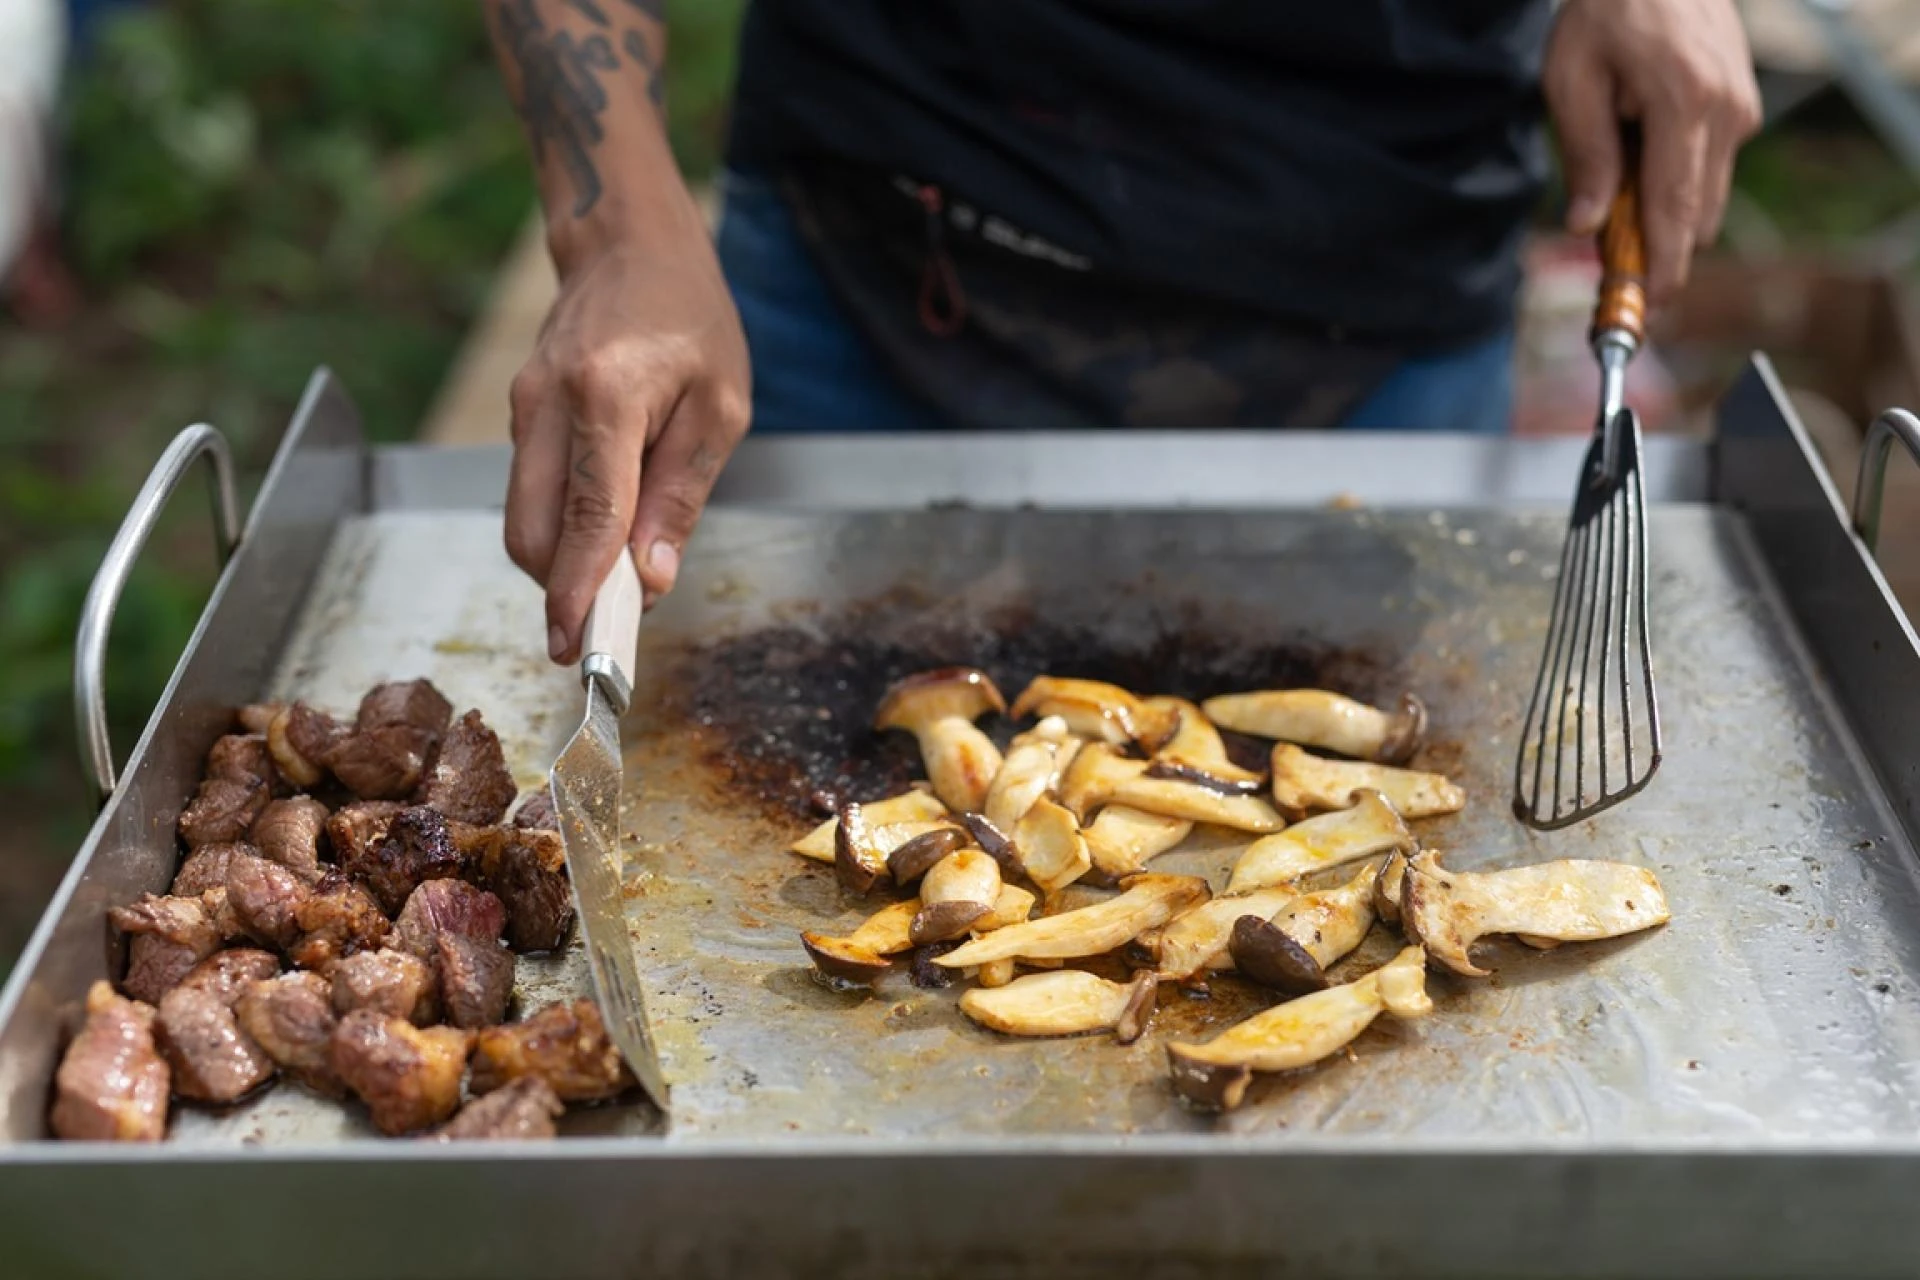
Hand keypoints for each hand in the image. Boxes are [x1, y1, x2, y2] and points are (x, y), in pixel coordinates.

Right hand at [504, 194, 750, 664]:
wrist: (628, 246)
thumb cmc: (689, 319)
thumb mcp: (719, 406)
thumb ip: (682, 493)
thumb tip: (653, 577)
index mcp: (605, 397)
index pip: (586, 516)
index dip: (579, 592)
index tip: (578, 651)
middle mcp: (546, 405)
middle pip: (530, 533)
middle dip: (561, 593)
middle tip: (606, 634)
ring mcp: (522, 409)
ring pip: (522, 519)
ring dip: (562, 564)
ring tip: (617, 584)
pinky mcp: (518, 416)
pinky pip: (530, 492)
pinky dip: (560, 528)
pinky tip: (605, 534)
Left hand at [1544, 0, 1762, 302]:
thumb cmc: (1603, 13)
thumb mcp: (1572, 80)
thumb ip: (1585, 156)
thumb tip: (1585, 225)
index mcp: (1684, 104)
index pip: (1675, 209)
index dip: (1661, 266)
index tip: (1647, 308)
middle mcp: (1726, 112)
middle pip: (1696, 215)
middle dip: (1654, 244)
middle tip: (1605, 252)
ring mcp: (1741, 109)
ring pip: (1705, 196)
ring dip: (1661, 210)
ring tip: (1613, 185)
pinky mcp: (1741, 107)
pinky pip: (1708, 168)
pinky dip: (1674, 181)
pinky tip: (1638, 154)